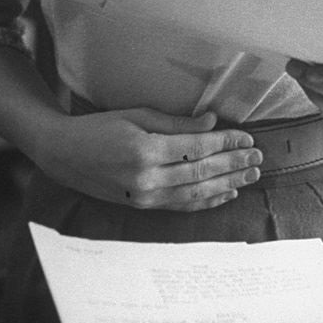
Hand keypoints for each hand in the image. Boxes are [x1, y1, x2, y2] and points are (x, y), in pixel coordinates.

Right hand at [37, 107, 262, 210]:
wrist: (64, 154)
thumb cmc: (99, 127)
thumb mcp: (136, 115)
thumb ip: (175, 122)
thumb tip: (211, 121)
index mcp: (146, 150)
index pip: (197, 147)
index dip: (226, 142)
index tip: (247, 136)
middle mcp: (147, 179)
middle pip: (202, 172)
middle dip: (234, 164)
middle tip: (258, 157)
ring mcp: (145, 197)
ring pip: (196, 193)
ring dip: (228, 184)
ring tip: (250, 175)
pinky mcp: (142, 207)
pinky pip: (181, 206)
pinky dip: (206, 201)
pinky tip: (226, 194)